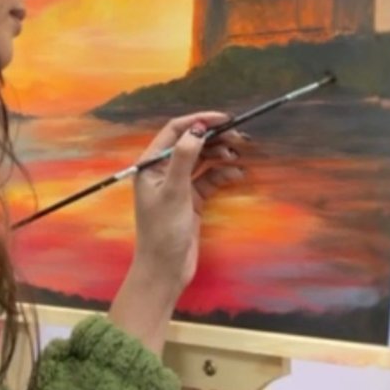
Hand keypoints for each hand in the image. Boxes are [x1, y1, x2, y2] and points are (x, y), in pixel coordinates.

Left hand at [124, 111, 244, 307]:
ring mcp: (178, 185)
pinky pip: (210, 179)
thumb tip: (197, 129)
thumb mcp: (174, 192)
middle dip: (215, 138)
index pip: (175, 131)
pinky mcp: (192, 199)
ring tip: (239, 154)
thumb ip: (185, 158)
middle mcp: (163, 171)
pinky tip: (237, 174)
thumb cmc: (162, 232)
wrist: (165, 270)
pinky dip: (223, 174)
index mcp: (150, 165)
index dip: (199, 121)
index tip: (224, 119)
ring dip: (221, 154)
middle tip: (240, 137)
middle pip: (192, 144)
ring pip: (203, 160)